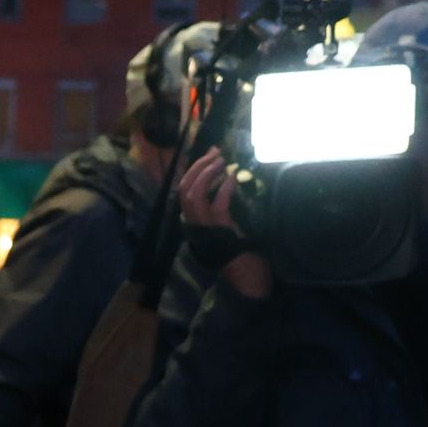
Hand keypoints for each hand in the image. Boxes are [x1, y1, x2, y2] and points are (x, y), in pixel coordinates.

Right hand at [174, 151, 271, 298]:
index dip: (195, 169)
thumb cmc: (236, 249)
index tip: (210, 155)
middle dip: (198, 167)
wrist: (242, 274)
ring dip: (206, 174)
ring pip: (193, 193)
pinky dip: (223, 188)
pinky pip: (217, 203)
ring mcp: (203, 225)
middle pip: (184, 188)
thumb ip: (219, 205)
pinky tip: (232, 178)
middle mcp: (192, 222)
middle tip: (215, 153)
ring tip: (221, 161)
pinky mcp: (217, 228)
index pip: (184, 189)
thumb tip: (226, 177)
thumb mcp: (223, 223)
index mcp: (192, 220)